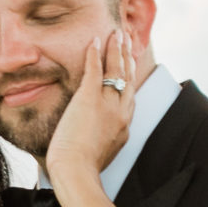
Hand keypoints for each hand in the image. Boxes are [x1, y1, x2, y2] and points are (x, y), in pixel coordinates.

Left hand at [41, 30, 133, 190]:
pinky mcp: (90, 99)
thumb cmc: (82, 170)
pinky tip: (94, 40)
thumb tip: (95, 140)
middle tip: (127, 41)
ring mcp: (107, 105)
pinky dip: (94, 53)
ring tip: (116, 34)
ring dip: (115, 49)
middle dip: (127, 57)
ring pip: (115, 70)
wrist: (77, 172)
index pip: (130, 96)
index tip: (129, 65)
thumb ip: (103, 142)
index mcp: (124, 127)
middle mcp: (120, 113)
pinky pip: (95, 70)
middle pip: (127, 79)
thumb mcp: (101, 155)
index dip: (130, 78)